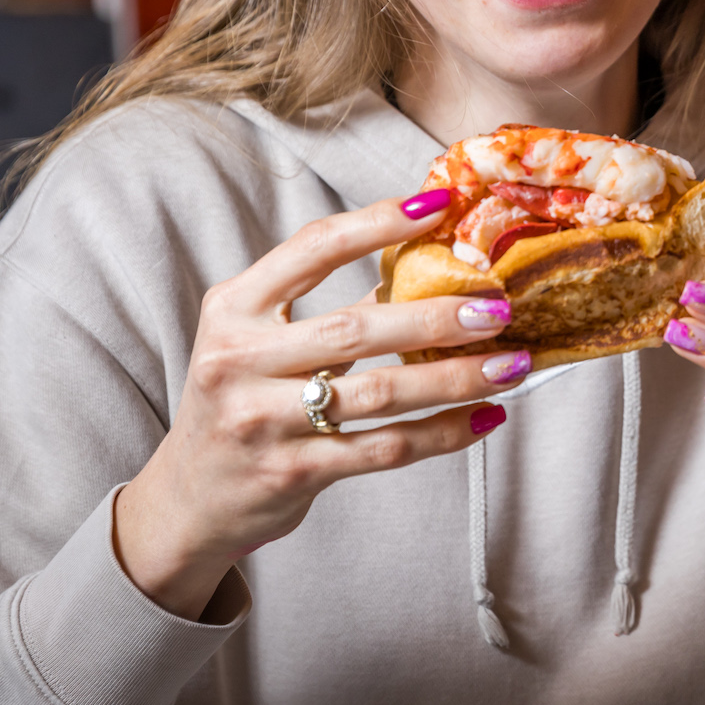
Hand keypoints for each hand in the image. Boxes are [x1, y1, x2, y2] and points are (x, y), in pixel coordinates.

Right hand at [114, 189, 532, 618]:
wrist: (191, 499)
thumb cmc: (243, 400)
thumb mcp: (259, 340)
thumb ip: (324, 304)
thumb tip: (425, 264)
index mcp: (234, 307)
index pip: (313, 247)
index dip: (378, 223)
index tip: (441, 205)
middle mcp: (239, 359)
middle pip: (356, 328)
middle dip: (437, 316)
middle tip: (499, 308)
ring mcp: (262, 419)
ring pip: (380, 393)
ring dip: (456, 378)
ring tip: (513, 364)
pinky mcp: (291, 471)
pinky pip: (384, 448)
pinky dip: (443, 433)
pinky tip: (485, 418)